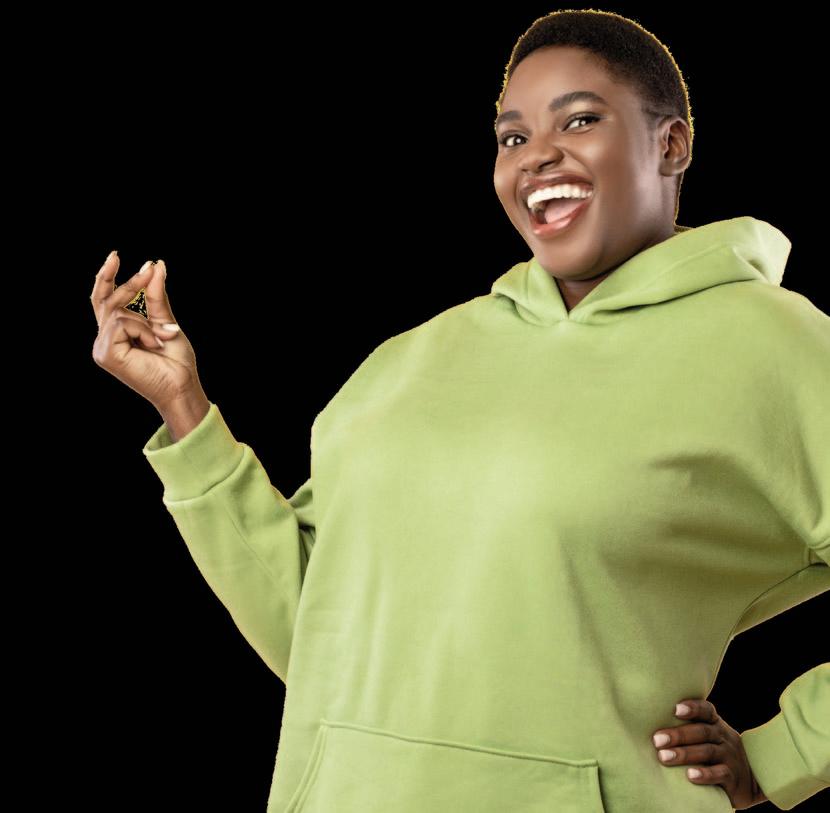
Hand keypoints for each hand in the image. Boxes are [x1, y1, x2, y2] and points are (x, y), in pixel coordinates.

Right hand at [91, 252, 205, 412]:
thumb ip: (156, 297)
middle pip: (106, 300)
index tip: (115, 255)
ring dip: (146, 322)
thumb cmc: (176, 361)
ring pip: (117, 312)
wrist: (182, 385)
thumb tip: (155, 266)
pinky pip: (121, 324)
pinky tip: (154, 345)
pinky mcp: (105, 354)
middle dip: (129, 283)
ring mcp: (102, 349)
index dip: (106, 277)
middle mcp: (105, 340)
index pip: (104, 300)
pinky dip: (142, 330)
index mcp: (116, 334)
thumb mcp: (166, 322)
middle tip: (149, 268)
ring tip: (162, 338)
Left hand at [651, 699, 768, 809]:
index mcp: (715, 724)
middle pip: (701, 731)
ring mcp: (730, 756)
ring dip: (684, 754)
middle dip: (678, 734)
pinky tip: (690, 776)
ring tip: (663, 757)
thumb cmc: (718, 752)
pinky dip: (705, 774)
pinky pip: (720, 774)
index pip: (706, 710)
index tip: (675, 709)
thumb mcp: (709, 736)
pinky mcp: (734, 778)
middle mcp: (723, 737)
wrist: (753, 779)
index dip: (693, 708)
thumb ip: (688, 727)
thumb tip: (647, 721)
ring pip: (707, 751)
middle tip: (656, 740)